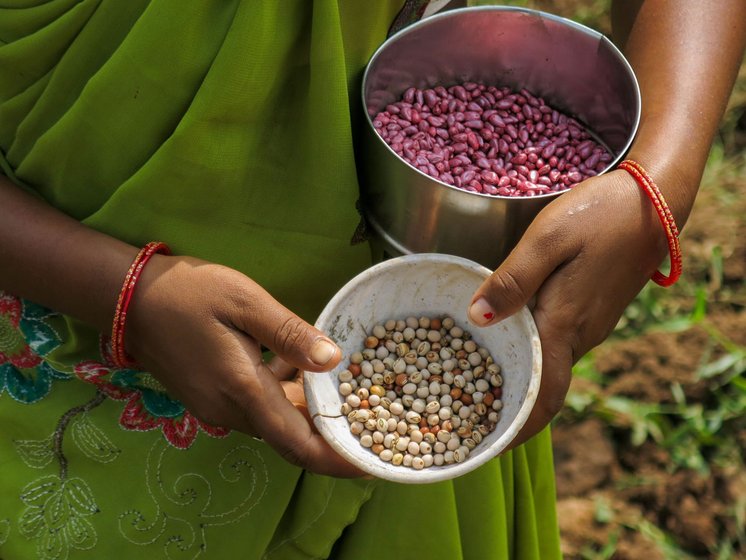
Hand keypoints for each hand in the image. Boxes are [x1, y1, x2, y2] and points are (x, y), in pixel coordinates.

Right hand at [125, 254, 363, 476]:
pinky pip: (257, 407)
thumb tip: (333, 360)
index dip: (337, 458)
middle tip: (371, 414)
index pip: (299, 444)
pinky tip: (296, 364)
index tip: (372, 461)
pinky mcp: (210, 398)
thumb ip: (289, 334)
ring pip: (275, 421)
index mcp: (242, 390)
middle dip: (330, 431)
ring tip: (343, 384)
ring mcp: (217, 407)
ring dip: (307, 409)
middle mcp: (230, 411)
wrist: (128, 299)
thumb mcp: (244, 302)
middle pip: (291, 436)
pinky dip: (284, 394)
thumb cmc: (188, 293)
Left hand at [467, 170, 669, 446]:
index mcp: (565, 324)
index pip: (543, 397)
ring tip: (474, 381)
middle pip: (543, 387)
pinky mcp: (593, 309)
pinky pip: (557, 344)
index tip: (488, 448)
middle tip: (467, 416)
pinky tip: (506, 340)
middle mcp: (580, 334)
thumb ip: (512, 280)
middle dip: (510, 408)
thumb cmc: (599, 215)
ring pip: (549, 365)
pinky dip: (530, 355)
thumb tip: (477, 318)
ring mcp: (591, 324)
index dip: (518, 429)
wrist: (654, 201)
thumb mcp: (548, 240)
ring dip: (519, 381)